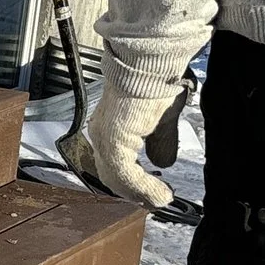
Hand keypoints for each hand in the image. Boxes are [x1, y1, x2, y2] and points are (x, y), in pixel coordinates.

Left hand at [78, 83, 178, 210]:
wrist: (151, 64)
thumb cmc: (156, 82)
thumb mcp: (162, 120)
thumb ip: (160, 143)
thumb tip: (163, 162)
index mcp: (110, 128)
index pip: (114, 165)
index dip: (132, 183)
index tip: (152, 192)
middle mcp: (101, 134)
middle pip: (112, 176)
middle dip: (135, 192)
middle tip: (156, 201)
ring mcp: (104, 139)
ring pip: (117, 179)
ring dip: (141, 193)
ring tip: (161, 198)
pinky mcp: (113, 141)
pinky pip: (125, 175)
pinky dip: (144, 188)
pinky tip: (160, 193)